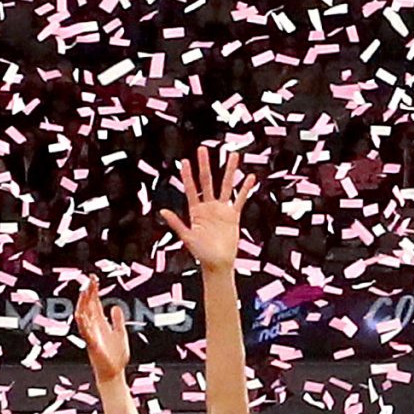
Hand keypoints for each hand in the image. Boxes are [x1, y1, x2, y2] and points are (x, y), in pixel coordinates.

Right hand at [72, 274, 131, 382]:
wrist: (114, 373)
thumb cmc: (116, 356)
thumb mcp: (119, 333)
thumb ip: (117, 320)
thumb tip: (114, 307)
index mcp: (100, 324)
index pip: (94, 304)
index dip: (93, 291)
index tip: (93, 279)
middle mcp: (93, 328)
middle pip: (87, 306)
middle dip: (87, 293)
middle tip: (89, 280)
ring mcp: (91, 336)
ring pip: (82, 316)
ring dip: (83, 304)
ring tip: (84, 292)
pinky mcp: (92, 345)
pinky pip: (85, 332)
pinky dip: (84, 323)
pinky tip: (84, 314)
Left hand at [159, 147, 258, 273]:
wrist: (218, 264)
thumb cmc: (201, 253)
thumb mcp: (187, 238)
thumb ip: (176, 224)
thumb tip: (163, 211)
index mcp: (195, 211)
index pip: (191, 189)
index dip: (188, 176)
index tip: (185, 161)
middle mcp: (208, 207)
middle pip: (207, 181)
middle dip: (205, 165)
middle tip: (203, 149)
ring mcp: (221, 210)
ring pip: (225, 185)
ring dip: (229, 171)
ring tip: (232, 155)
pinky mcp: (233, 216)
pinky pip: (240, 199)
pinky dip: (245, 189)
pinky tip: (250, 178)